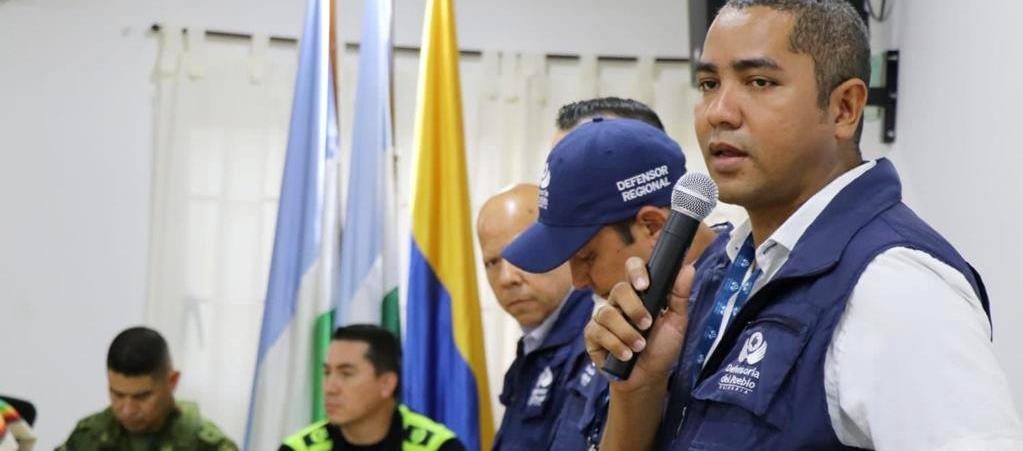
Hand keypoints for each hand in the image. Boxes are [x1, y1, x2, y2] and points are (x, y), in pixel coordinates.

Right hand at [584, 257, 694, 392]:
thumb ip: (680, 296)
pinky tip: (626, 355)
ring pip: (607, 313)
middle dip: (634, 309)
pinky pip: (597, 331)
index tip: (644, 285)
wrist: (648, 378)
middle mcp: (619, 302)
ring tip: (639, 347)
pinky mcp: (592, 335)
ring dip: (626, 332)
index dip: (636, 271)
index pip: (633, 268)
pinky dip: (615, 345)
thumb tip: (688, 268)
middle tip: (647, 325)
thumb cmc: (662, 348)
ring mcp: (603, 318)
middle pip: (619, 289)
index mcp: (639, 294)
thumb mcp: (676, 323)